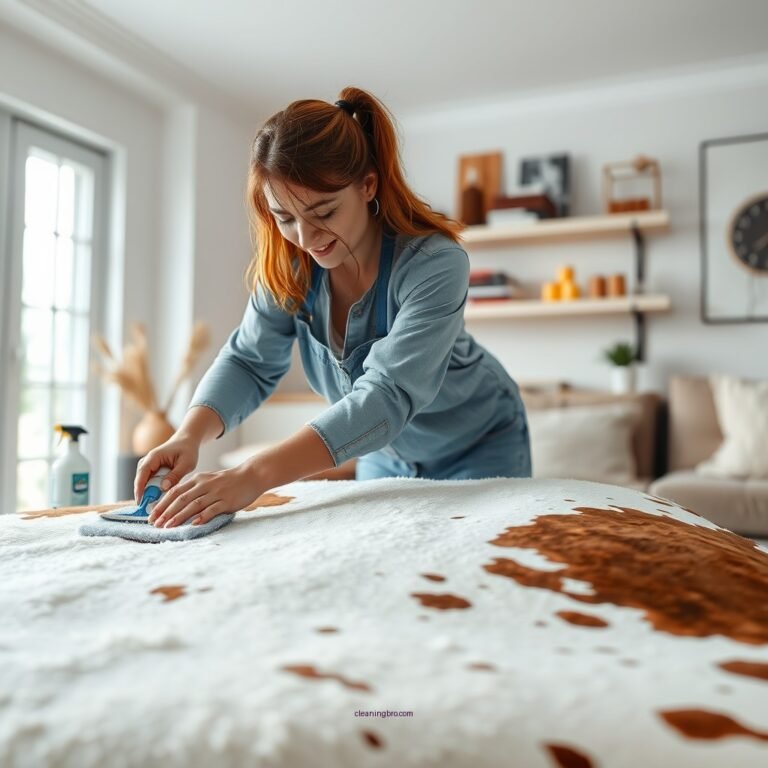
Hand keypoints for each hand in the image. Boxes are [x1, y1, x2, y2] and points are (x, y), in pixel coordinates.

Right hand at [134, 434, 200, 503]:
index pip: (142, 473)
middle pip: (141, 480)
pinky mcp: (153, 470)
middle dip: (144, 494)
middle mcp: (148, 461)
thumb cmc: (187, 450)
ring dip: (149, 493)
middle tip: (149, 508)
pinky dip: (154, 490)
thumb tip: (163, 487)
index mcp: (154, 457)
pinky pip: (150, 482)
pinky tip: (159, 498)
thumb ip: (175, 475)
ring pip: (145, 482)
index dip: (139, 488)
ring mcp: (149, 465)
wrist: (187, 441)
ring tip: (154, 506)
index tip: (140, 501)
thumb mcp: (186, 463)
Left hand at [148, 460, 264, 527]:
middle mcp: (204, 485)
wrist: (251, 475)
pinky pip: (212, 510)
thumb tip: (177, 502)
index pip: (174, 492)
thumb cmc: (229, 480)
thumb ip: (194, 489)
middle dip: (166, 512)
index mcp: (198, 480)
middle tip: (155, 524)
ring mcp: (216, 493)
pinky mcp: (227, 501)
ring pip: (193, 505)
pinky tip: (194, 524)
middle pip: (181, 499)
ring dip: (179, 516)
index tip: (151, 515)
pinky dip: (202, 517)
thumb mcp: (209, 480)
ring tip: (169, 526)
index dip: (161, 504)